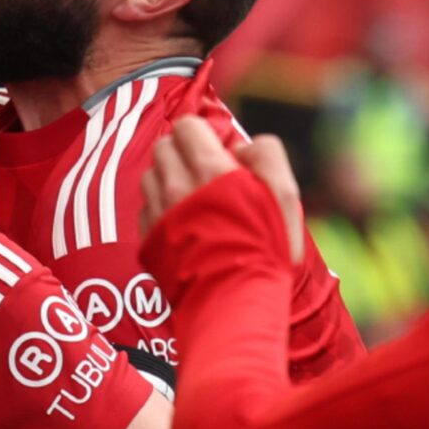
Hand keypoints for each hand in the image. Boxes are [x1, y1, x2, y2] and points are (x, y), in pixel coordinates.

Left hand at [145, 117, 304, 262]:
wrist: (236, 303)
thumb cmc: (265, 249)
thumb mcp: (283, 194)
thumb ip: (267, 155)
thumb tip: (240, 146)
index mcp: (210, 170)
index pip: (188, 125)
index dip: (203, 135)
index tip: (215, 153)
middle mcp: (176, 187)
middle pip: (164, 147)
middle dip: (183, 153)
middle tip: (203, 175)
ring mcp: (157, 214)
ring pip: (150, 176)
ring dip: (167, 180)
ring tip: (191, 200)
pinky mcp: (148, 240)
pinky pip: (145, 210)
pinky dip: (160, 210)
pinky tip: (182, 226)